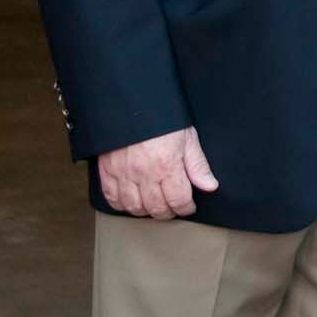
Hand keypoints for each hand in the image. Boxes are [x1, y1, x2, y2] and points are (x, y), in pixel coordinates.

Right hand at [97, 126, 217, 218]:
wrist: (131, 104)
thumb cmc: (161, 119)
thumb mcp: (187, 138)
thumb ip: (198, 165)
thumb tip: (210, 186)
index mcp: (167, 165)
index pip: (178, 200)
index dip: (186, 208)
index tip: (188, 206)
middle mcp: (144, 174)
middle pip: (156, 208)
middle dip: (168, 212)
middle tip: (173, 207)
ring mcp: (123, 174)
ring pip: (133, 207)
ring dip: (146, 211)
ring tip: (154, 205)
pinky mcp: (107, 171)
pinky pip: (111, 198)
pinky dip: (122, 204)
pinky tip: (132, 200)